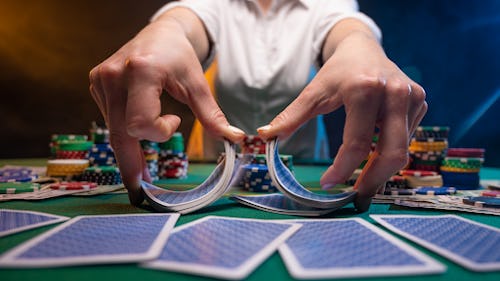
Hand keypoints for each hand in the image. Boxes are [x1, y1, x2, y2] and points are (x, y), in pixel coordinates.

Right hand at [89, 9, 243, 204]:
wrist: (160, 33)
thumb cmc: (180, 57)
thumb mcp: (198, 84)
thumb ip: (212, 115)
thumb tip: (234, 140)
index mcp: (140, 72)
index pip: (140, 123)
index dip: (159, 132)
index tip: (175, 120)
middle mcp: (113, 76)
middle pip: (120, 134)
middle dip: (131, 164)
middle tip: (139, 192)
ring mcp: (101, 81)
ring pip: (113, 130)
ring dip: (131, 145)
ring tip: (146, 154)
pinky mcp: (96, 84)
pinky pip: (109, 120)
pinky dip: (124, 132)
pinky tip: (136, 127)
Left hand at [258, 32, 426, 211]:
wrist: (362, 48)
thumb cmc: (336, 72)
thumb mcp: (312, 92)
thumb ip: (291, 117)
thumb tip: (265, 136)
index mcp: (365, 89)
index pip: (357, 144)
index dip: (342, 170)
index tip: (329, 184)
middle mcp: (395, 93)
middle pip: (392, 154)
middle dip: (373, 180)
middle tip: (356, 196)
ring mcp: (412, 97)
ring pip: (403, 150)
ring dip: (383, 170)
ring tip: (364, 181)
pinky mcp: (420, 102)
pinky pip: (408, 138)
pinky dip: (391, 151)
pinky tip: (375, 154)